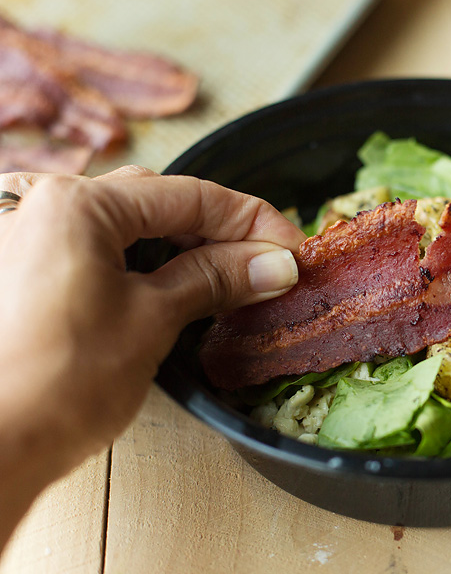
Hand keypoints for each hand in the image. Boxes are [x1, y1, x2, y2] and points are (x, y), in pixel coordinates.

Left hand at [0, 166, 303, 544]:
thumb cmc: (61, 384)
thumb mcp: (153, 319)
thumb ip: (216, 278)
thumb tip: (275, 264)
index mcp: (75, 203)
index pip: (189, 196)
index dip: (253, 221)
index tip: (293, 248)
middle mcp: (42, 205)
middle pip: (157, 202)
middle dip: (221, 232)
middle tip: (269, 265)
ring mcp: (27, 238)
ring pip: (128, 225)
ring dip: (185, 247)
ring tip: (234, 278)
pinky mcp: (26, 272)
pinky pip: (100, 250)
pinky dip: (146, 262)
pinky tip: (180, 286)